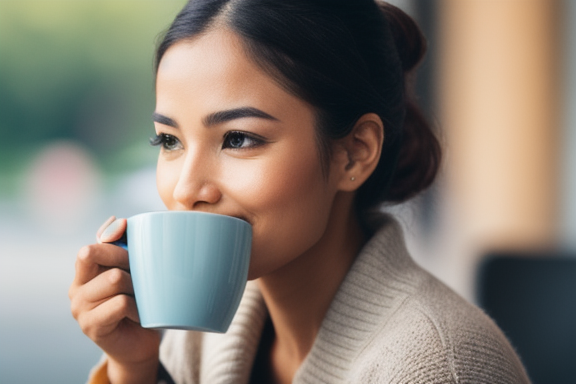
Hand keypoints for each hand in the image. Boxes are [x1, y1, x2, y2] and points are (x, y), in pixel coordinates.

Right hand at [69, 216, 159, 382]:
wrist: (138, 344)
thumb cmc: (137, 303)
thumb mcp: (130, 271)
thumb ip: (120, 247)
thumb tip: (115, 220)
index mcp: (84, 272)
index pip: (92, 245)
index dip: (112, 236)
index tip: (130, 232)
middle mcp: (76, 288)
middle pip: (95, 254)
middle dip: (126, 258)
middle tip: (143, 272)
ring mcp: (80, 308)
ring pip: (114, 278)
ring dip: (137, 285)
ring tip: (142, 296)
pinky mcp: (91, 326)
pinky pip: (120, 302)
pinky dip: (137, 306)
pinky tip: (140, 313)